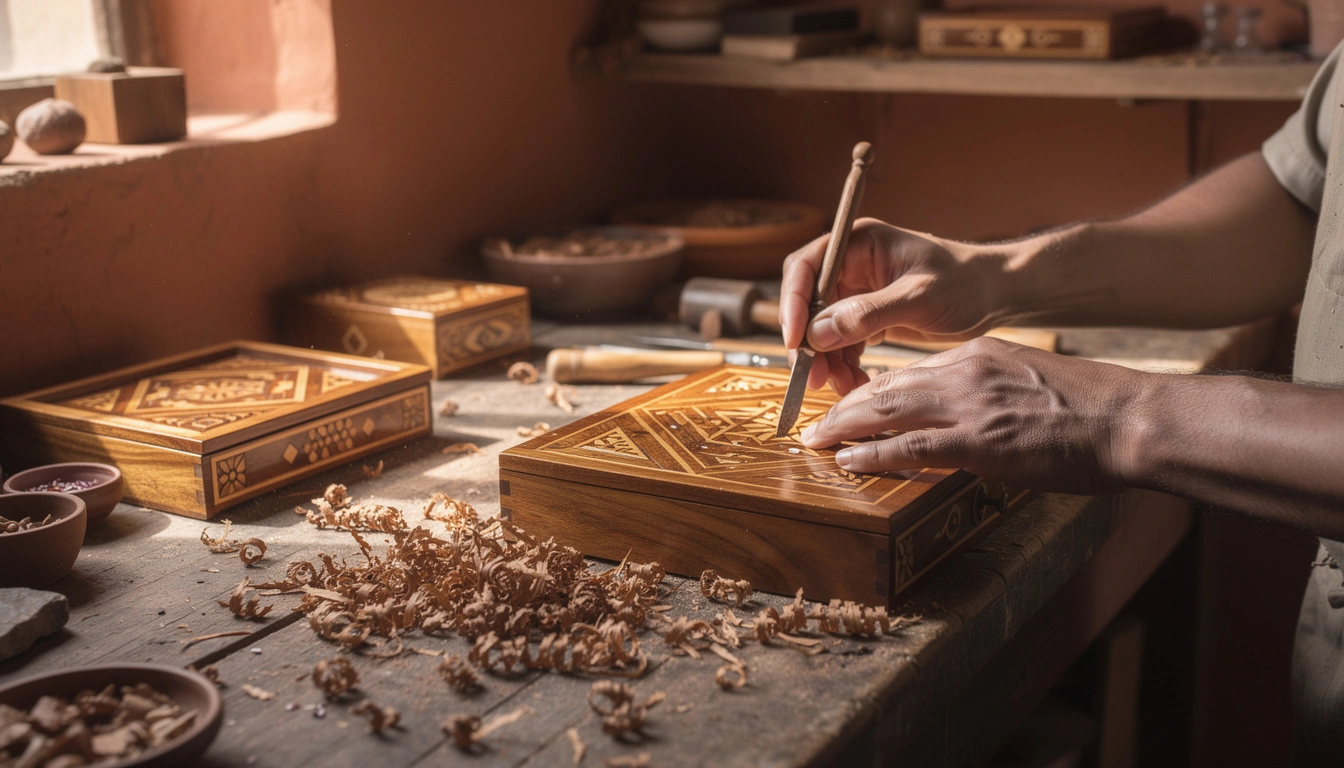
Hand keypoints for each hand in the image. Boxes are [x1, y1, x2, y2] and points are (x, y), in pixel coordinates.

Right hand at [779, 218, 1006, 395]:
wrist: (997, 295)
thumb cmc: (965, 283)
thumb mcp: (918, 297)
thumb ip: (867, 313)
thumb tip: (816, 332)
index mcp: (858, 244)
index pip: (805, 268)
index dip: (793, 303)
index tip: (796, 340)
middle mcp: (851, 265)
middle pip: (807, 303)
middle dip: (808, 342)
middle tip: (813, 376)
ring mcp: (858, 292)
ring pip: (822, 329)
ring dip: (826, 359)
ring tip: (841, 385)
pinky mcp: (868, 317)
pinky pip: (842, 343)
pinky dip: (844, 364)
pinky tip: (856, 382)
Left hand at [799, 337, 1145, 494]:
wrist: (1131, 419)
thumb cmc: (1093, 409)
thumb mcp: (1032, 382)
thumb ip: (991, 392)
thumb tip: (967, 419)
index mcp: (979, 354)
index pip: (909, 371)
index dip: (872, 391)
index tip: (850, 406)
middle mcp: (966, 370)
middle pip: (886, 386)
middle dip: (844, 407)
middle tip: (814, 425)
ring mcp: (970, 404)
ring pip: (886, 410)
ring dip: (844, 429)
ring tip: (816, 443)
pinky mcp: (980, 440)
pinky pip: (910, 447)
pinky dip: (873, 454)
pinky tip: (849, 463)